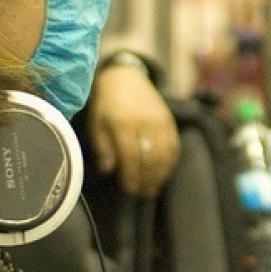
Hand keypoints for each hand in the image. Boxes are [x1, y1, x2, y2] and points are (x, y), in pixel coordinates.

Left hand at [86, 63, 179, 197]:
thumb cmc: (106, 105)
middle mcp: (145, 122)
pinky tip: (163, 174)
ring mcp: (160, 121)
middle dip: (146, 179)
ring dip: (160, 175)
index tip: (129, 190)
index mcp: (123, 122)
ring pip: (165, 154)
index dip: (131, 176)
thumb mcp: (96, 123)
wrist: (125, 77)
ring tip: (152, 189)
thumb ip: (102, 147)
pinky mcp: (169, 121)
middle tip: (142, 194)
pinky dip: (170, 163)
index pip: (130, 156)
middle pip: (150, 158)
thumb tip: (108, 171)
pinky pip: (174, 146)